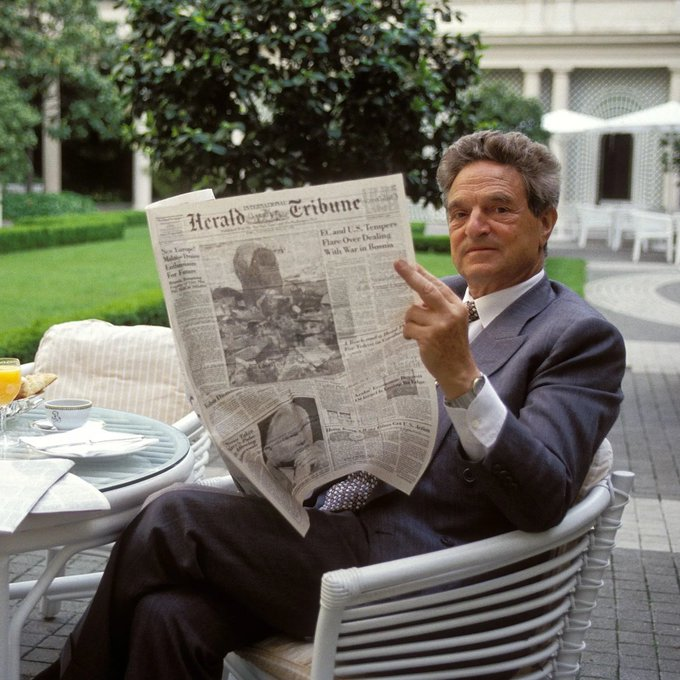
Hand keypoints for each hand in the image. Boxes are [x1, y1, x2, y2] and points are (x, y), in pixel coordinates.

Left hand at [394, 259, 479, 398]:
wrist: (459, 371)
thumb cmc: (452, 345)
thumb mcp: (452, 321)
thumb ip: (438, 307)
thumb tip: (413, 291)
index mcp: (457, 306)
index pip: (437, 285)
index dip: (422, 273)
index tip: (408, 263)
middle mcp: (451, 313)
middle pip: (426, 290)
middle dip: (410, 276)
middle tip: (397, 264)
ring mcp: (440, 325)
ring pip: (412, 312)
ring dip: (409, 321)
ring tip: (418, 332)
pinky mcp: (429, 338)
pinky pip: (408, 327)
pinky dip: (407, 332)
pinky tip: (415, 340)